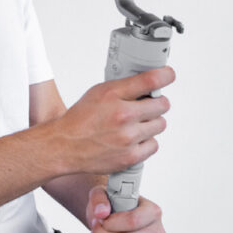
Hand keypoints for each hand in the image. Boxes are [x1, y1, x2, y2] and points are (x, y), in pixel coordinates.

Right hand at [53, 67, 172, 174]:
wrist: (64, 146)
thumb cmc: (79, 120)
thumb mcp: (97, 93)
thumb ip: (123, 87)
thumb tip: (147, 83)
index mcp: (113, 97)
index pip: (150, 80)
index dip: (164, 75)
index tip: (168, 75)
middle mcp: (122, 116)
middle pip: (162, 105)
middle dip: (155, 104)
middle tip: (144, 106)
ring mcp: (128, 138)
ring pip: (160, 125)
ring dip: (151, 123)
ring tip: (133, 124)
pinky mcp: (131, 156)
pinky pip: (154, 145)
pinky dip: (146, 142)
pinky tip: (132, 139)